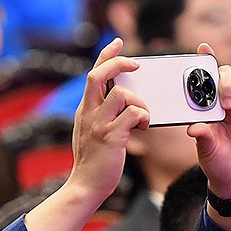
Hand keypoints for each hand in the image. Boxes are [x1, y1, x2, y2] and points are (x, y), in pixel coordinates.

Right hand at [66, 39, 147, 206]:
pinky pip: (132, 114)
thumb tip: (118, 100)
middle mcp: (89, 113)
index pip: (92, 73)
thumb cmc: (94, 161)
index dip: (106, 55)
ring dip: (139, 101)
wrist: (85, 186)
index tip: (118, 43)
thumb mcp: (91, 131)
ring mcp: (98, 124)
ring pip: (120, 94)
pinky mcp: (111, 137)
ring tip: (144, 115)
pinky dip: (143, 116)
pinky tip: (144, 126)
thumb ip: (100, 114)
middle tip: (137, 65)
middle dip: (119, 63)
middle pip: (99, 75)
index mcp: (85, 109)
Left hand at [189, 43, 230, 200]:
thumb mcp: (205, 150)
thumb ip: (202, 136)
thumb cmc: (216, 161)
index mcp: (210, 105)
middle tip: (225, 104)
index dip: (207, 60)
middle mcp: (228, 103)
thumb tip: (194, 127)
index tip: (203, 49)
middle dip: (227, 83)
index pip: (208, 78)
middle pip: (230, 75)